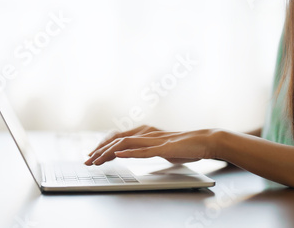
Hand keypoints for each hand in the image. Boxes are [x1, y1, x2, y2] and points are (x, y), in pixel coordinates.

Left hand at [85, 125, 219, 165]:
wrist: (206, 141)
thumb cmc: (187, 146)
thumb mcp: (164, 149)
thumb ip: (151, 150)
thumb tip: (141, 154)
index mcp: (147, 133)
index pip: (119, 138)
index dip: (104, 146)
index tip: (92, 155)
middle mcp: (147, 133)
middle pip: (118, 139)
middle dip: (100, 150)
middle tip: (87, 161)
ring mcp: (155, 140)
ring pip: (126, 144)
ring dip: (109, 153)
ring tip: (96, 161)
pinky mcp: (164, 148)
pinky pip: (144, 151)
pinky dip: (129, 153)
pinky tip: (118, 156)